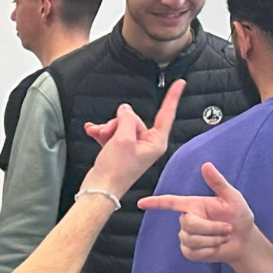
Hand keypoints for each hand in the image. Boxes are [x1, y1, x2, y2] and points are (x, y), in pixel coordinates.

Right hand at [81, 79, 182, 201]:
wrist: (99, 190)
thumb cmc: (115, 170)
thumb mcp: (123, 138)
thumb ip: (126, 119)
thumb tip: (125, 109)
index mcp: (155, 142)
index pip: (166, 114)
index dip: (172, 97)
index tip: (180, 82)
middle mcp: (147, 144)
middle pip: (134, 120)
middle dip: (118, 122)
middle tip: (108, 132)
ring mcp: (133, 148)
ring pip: (121, 126)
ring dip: (107, 128)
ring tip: (97, 133)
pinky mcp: (120, 151)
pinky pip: (113, 134)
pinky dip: (102, 132)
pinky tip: (91, 130)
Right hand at [142, 161, 255, 266]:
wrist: (244, 241)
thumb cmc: (239, 217)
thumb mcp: (233, 198)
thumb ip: (218, 183)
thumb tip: (206, 165)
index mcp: (194, 205)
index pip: (170, 202)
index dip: (155, 203)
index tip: (141, 204)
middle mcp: (187, 219)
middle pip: (188, 224)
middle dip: (212, 228)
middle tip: (228, 229)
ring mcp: (186, 236)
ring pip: (191, 239)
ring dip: (213, 240)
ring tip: (224, 237)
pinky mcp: (189, 251)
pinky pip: (193, 252)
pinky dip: (209, 252)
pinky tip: (216, 248)